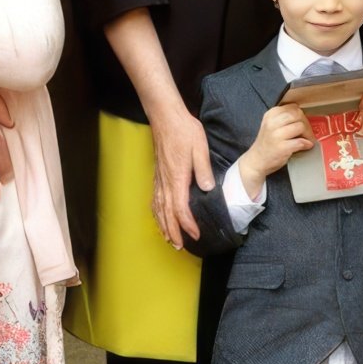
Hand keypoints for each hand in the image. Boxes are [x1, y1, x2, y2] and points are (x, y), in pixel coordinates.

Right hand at [146, 105, 213, 248]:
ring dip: (163, 225)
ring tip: (169, 239)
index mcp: (177, 177)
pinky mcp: (157, 174)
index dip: (187, 224)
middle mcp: (165, 182)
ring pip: (158, 208)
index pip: (180, 208)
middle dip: (173, 232)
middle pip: (167, 214)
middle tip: (180, 247)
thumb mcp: (199, 148)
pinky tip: (159, 217)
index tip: (196, 235)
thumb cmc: (184, 130)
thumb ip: (203, 170)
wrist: (165, 116)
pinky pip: (155, 199)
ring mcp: (159, 179)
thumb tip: (208, 190)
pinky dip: (157, 213)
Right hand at [242, 103, 312, 195]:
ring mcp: (276, 135)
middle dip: (306, 124)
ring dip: (308, 134)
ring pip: (300, 126)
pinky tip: (306, 146)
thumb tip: (304, 117)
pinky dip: (306, 144)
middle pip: (298, 115)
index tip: (302, 123)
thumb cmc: (267, 143)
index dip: (301, 115)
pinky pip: (300, 142)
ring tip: (307, 140)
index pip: (293, 107)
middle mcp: (272, 122)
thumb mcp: (272, 125)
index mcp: (271, 114)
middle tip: (307, 133)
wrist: (257, 160)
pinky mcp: (281, 147)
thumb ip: (285, 118)